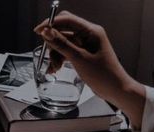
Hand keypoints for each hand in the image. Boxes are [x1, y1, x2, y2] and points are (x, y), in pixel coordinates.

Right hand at [34, 11, 144, 127]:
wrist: (115, 89)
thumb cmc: (104, 75)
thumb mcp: (79, 59)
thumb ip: (62, 45)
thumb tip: (47, 32)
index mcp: (91, 31)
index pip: (67, 20)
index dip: (51, 24)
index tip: (38, 31)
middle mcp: (88, 35)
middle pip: (64, 31)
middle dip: (53, 42)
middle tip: (47, 55)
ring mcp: (86, 45)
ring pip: (64, 43)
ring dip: (55, 54)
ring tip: (53, 67)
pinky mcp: (84, 55)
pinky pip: (68, 52)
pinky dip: (60, 59)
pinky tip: (56, 68)